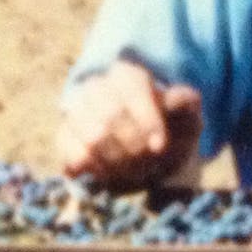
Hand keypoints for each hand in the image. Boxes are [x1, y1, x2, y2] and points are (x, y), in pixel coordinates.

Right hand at [56, 58, 202, 191]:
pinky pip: (73, 155)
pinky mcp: (63, 137)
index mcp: (127, 75)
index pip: (132, 88)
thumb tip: (176, 97)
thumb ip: (186, 104)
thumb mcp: (187, 118)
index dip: (147, 119)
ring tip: (133, 173)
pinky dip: (96, 171)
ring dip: (117, 161)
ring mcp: (74, 111)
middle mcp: (95, 87)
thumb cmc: (168, 132)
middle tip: (148, 164)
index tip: (159, 146)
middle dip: (133, 146)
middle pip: (110, 116)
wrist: (146, 154)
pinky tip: (111, 175)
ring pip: (91, 137)